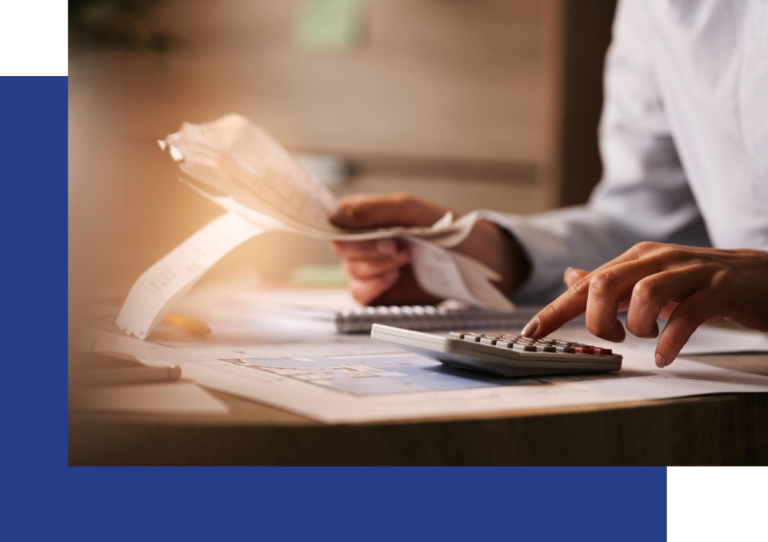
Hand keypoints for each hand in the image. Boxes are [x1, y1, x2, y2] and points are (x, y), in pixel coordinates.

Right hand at [330, 193, 528, 304]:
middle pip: (341, 249)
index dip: (344, 228)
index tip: (362, 229)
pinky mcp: (379, 295)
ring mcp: (370, 271)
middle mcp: (363, 245)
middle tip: (397, 245)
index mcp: (365, 219)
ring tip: (405, 258)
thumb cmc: (444, 229)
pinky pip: (360, 295)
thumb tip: (336, 214)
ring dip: (376, 266)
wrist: (473, 259)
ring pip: (351, 272)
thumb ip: (373, 210)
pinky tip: (393, 277)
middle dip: (368, 248)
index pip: (335, 221)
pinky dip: (373, 286)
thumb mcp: (409, 210)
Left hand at [521, 242, 767, 367]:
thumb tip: (570, 278)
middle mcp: (659, 259)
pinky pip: (687, 315)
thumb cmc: (701, 283)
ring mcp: (691, 271)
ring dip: (637, 326)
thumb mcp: (651, 279)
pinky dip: (670, 340)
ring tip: (645, 340)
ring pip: (644, 294)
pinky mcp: (720, 289)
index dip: (555, 309)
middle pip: (606, 282)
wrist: (764, 278)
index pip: (587, 283)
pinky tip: (664, 355)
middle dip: (596, 318)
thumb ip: (611, 281)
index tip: (532, 334)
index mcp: (637, 258)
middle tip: (611, 337)